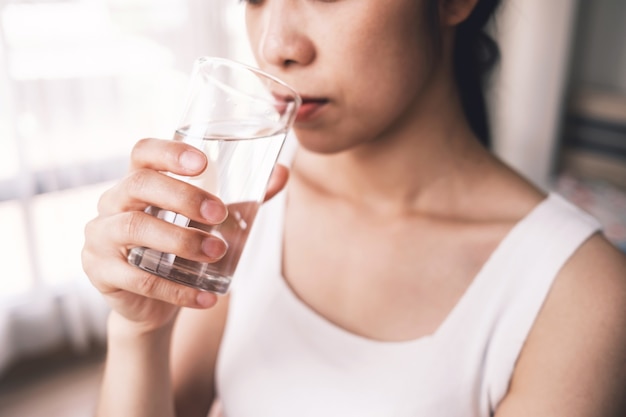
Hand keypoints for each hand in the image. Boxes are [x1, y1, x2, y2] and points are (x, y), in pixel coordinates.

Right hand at [81, 138, 288, 331]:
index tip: (203, 162)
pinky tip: (207, 297)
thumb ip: (242, 197)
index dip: (169, 152)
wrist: (153, 302)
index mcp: (139, 182)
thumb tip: (282, 173)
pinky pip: (137, 279)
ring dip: (181, 241)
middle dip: (183, 197)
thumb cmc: (181, 247)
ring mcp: (101, 236)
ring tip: (218, 252)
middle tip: (219, 214)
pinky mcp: (101, 272)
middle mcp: (113, 203)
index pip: (143, 153)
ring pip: (134, 229)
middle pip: (140, 185)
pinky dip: (176, 290)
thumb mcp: (208, 221)